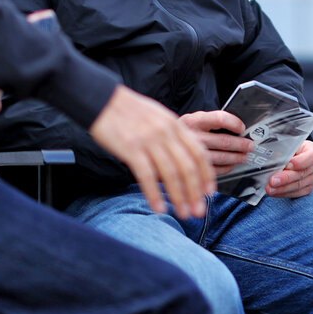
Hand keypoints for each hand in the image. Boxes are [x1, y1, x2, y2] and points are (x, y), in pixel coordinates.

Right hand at [90, 85, 215, 218]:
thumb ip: (173, 134)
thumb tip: (185, 157)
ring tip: (183, 213)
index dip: (206, 175)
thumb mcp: (158, 116)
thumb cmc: (129, 110)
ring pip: (170, 174)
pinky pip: (147, 176)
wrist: (103, 100)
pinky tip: (159, 208)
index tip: (209, 193)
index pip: (198, 153)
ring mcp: (149, 141)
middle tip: (199, 211)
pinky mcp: (131, 149)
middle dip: (195, 193)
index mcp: (175, 124)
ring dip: (179, 197)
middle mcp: (165, 133)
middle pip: (188, 167)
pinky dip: (154, 195)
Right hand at [179, 110, 255, 175]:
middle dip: (241, 144)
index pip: (220, 119)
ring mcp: (191, 153)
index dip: (234, 123)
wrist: (160, 143)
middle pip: (223, 140)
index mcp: (194, 120)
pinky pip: (214, 170)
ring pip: (221, 156)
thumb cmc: (185, 131)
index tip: (242, 127)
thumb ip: (212, 122)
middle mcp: (192, 136)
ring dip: (236, 157)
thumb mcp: (194, 120)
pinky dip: (226, 168)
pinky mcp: (191, 168)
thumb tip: (239, 128)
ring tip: (244, 156)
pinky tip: (231, 165)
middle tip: (250, 145)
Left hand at [265, 140, 312, 199]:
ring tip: (270, 188)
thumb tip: (274, 158)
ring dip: (282, 188)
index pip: (310, 156)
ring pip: (298, 185)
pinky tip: (275, 192)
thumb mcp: (287, 145)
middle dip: (285, 178)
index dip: (299, 162)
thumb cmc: (291, 150)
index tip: (287, 164)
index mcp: (312, 150)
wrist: (295, 156)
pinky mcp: (308, 188)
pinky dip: (284, 193)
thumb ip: (282, 151)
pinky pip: (296, 193)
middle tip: (273, 180)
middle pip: (302, 173)